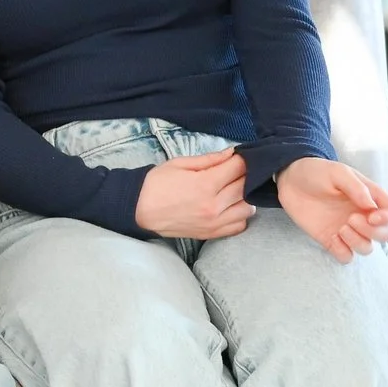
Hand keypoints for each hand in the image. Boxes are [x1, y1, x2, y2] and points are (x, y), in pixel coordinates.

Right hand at [133, 149, 254, 239]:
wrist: (138, 209)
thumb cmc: (156, 184)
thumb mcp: (179, 164)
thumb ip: (209, 159)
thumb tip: (232, 153)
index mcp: (206, 184)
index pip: (240, 167)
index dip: (241, 159)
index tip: (237, 158)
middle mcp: (214, 205)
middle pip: (247, 186)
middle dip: (244, 175)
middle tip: (233, 172)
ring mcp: (214, 222)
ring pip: (248, 208)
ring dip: (245, 197)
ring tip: (233, 191)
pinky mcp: (211, 233)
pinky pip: (240, 225)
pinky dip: (239, 216)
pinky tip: (229, 208)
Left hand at [276, 156, 387, 262]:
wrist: (290, 179)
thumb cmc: (317, 172)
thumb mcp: (338, 172)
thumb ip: (356, 187)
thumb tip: (371, 205)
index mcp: (371, 198)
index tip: (372, 216)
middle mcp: (363, 216)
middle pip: (385, 235)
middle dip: (372, 231)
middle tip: (351, 219)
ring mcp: (348, 229)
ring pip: (367, 248)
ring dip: (358, 242)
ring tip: (341, 228)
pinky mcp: (330, 239)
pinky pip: (345, 256)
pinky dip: (343, 253)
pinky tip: (332, 238)